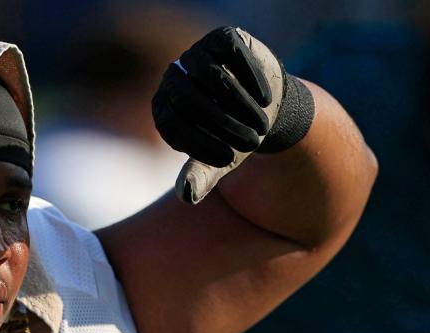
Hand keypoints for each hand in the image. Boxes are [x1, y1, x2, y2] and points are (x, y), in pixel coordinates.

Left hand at [152, 27, 313, 203]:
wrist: (263, 106)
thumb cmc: (233, 136)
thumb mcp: (218, 161)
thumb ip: (200, 177)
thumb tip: (186, 196)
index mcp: (163, 108)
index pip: (171, 124)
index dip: (199, 144)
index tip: (227, 160)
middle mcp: (172, 77)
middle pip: (189, 99)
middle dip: (223, 125)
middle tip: (252, 143)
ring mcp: (196, 55)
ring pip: (212, 77)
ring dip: (240, 106)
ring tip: (261, 126)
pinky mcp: (222, 39)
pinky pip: (233, 56)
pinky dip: (252, 80)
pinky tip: (267, 99)